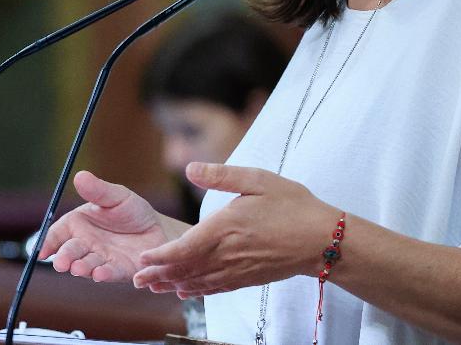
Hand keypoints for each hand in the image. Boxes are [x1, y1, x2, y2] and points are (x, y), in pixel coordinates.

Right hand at [37, 170, 178, 282]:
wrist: (160, 229)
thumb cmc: (133, 211)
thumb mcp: (117, 196)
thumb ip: (98, 190)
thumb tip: (80, 176)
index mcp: (78, 224)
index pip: (57, 234)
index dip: (48, 243)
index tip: (41, 252)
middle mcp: (86, 243)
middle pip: (69, 252)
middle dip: (64, 258)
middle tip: (61, 263)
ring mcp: (101, 259)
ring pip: (86, 265)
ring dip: (81, 268)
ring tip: (78, 269)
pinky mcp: (118, 271)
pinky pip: (109, 273)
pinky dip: (103, 275)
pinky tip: (100, 274)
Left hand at [132, 162, 337, 297]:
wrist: (324, 239)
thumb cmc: (292, 205)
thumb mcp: (257, 179)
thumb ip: (221, 175)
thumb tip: (189, 167)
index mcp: (226, 228)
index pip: (185, 248)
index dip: (161, 256)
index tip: (142, 258)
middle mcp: (228, 253)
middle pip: (187, 269)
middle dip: (159, 275)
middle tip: (136, 280)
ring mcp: (239, 269)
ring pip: (199, 282)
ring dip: (174, 285)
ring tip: (153, 288)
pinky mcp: (248, 278)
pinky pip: (218, 288)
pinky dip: (198, 291)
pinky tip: (187, 292)